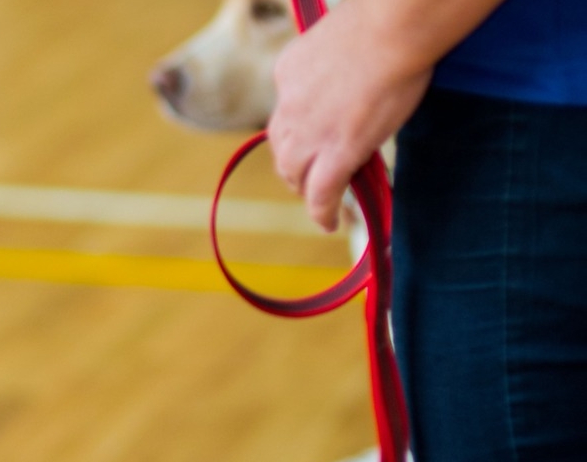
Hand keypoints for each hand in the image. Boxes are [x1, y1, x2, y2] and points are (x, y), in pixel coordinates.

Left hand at [268, 1, 432, 230]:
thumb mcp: (344, 32)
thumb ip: (338, 58)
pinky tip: (329, 223)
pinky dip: (322, 212)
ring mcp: (309, 134)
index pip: (286, 110)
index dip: (299, 128)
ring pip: (294, 174)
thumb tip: (357, 69)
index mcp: (287, 70)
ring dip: (306, 188)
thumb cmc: (388, 16)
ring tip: (321, 199)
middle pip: (283, 147)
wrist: (396, 24)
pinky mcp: (334, 155)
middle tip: (312, 174)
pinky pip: (321, 195)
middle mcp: (288, 105)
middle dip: (295, 164)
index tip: (313, 135)